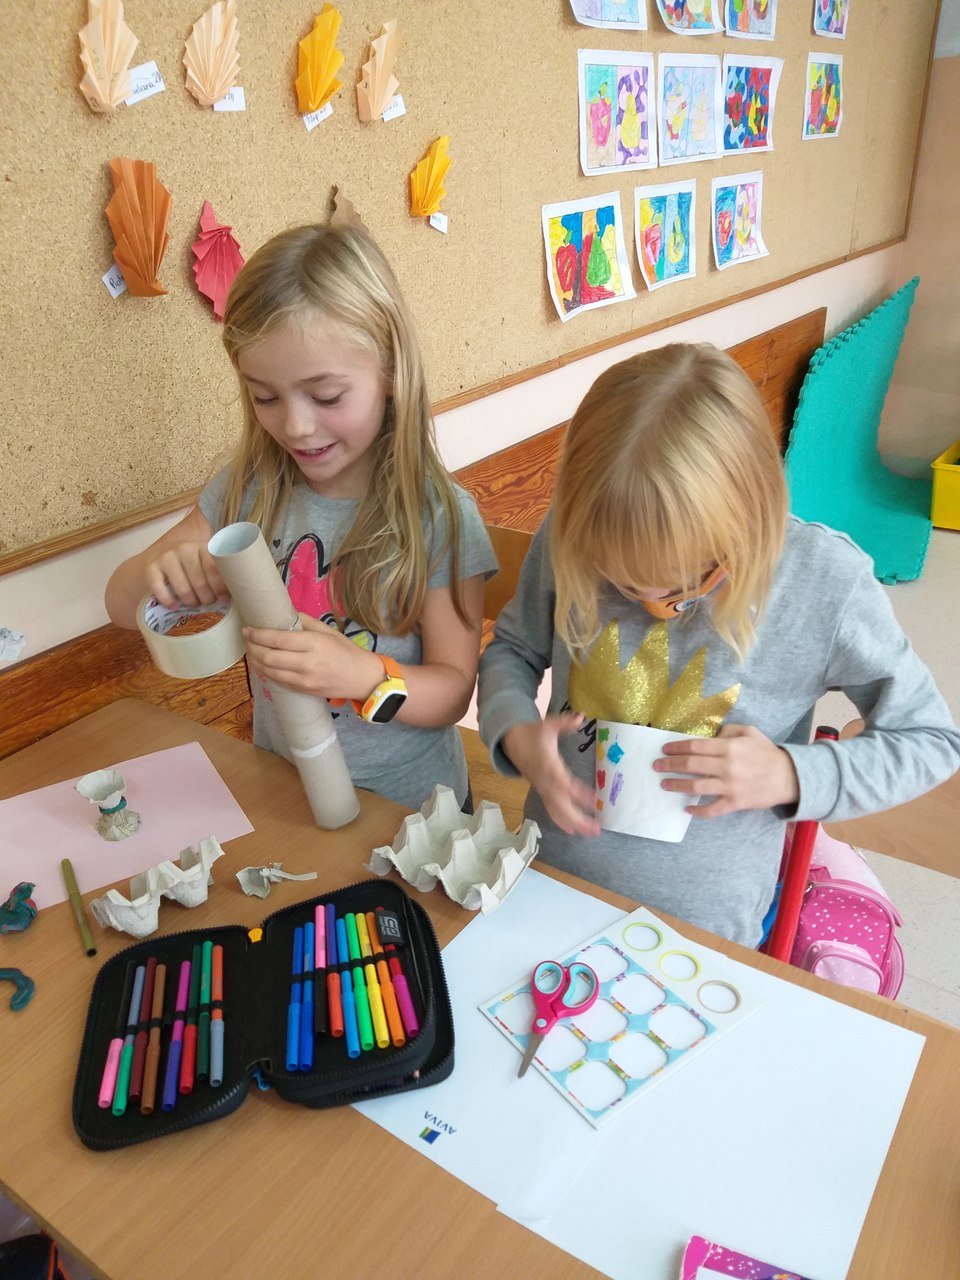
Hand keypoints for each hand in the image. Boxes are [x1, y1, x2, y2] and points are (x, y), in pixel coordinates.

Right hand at [145, 543, 226, 609]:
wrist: (164, 554)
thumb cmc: (193, 564)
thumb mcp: (207, 563)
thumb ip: (219, 573)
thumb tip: (236, 594)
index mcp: (202, 547)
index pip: (213, 568)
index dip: (220, 587)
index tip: (223, 599)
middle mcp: (184, 549)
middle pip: (199, 581)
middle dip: (206, 597)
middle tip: (209, 603)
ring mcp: (166, 557)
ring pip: (182, 587)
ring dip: (191, 601)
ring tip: (195, 604)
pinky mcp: (151, 567)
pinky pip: (159, 588)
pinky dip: (168, 600)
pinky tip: (174, 606)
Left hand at [242, 614, 381, 701]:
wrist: (361, 678)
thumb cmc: (346, 651)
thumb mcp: (328, 631)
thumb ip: (305, 622)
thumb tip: (284, 614)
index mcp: (314, 644)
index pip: (278, 639)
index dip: (258, 635)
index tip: (247, 629)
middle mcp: (307, 663)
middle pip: (269, 657)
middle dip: (252, 648)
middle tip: (247, 640)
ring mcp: (304, 680)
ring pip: (269, 671)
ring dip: (255, 661)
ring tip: (252, 651)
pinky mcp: (302, 690)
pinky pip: (278, 681)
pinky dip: (266, 671)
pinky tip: (263, 663)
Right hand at [502, 714, 599, 836]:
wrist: (512, 742)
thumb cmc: (533, 734)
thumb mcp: (548, 725)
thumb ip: (564, 723)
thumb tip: (581, 716)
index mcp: (549, 766)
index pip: (564, 783)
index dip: (579, 794)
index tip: (595, 801)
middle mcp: (546, 781)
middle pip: (561, 805)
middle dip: (578, 818)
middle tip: (596, 828)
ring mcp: (543, 789)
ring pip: (557, 811)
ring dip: (573, 823)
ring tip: (591, 832)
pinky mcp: (543, 792)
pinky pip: (552, 810)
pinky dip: (562, 821)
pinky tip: (574, 831)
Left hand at [655, 723, 799, 818]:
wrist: (790, 777)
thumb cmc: (767, 752)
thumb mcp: (749, 732)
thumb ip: (727, 730)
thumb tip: (709, 734)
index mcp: (729, 747)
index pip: (695, 746)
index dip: (676, 747)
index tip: (664, 749)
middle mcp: (727, 766)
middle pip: (691, 766)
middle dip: (670, 765)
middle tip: (657, 766)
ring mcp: (730, 787)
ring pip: (696, 787)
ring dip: (677, 786)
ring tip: (664, 784)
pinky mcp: (735, 803)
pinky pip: (712, 810)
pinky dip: (698, 811)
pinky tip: (687, 809)